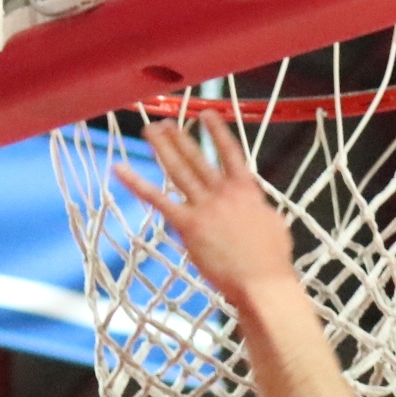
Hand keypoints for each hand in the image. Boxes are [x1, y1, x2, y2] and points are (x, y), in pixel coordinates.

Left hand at [113, 119, 298, 312]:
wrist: (262, 283)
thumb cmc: (273, 262)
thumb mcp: (274, 226)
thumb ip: (260, 210)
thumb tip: (257, 207)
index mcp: (247, 191)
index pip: (230, 153)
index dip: (218, 132)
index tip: (207, 114)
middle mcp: (223, 192)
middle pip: (197, 157)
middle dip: (180, 137)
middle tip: (165, 123)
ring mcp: (205, 206)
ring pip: (178, 169)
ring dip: (162, 147)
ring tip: (150, 130)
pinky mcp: (188, 224)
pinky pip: (158, 199)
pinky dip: (137, 183)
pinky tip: (121, 169)